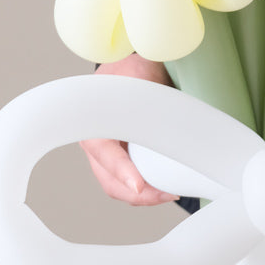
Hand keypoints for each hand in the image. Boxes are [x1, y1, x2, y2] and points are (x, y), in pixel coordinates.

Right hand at [79, 56, 177, 204]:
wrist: (129, 68)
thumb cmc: (131, 71)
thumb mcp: (140, 75)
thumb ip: (148, 93)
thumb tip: (164, 117)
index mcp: (93, 123)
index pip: (105, 153)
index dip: (122, 171)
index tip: (139, 186)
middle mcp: (94, 142)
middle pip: (111, 181)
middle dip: (139, 194)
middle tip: (168, 194)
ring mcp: (104, 154)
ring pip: (118, 187)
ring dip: (143, 196)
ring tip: (171, 193)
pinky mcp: (118, 159)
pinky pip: (127, 182)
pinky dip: (145, 189)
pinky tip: (165, 187)